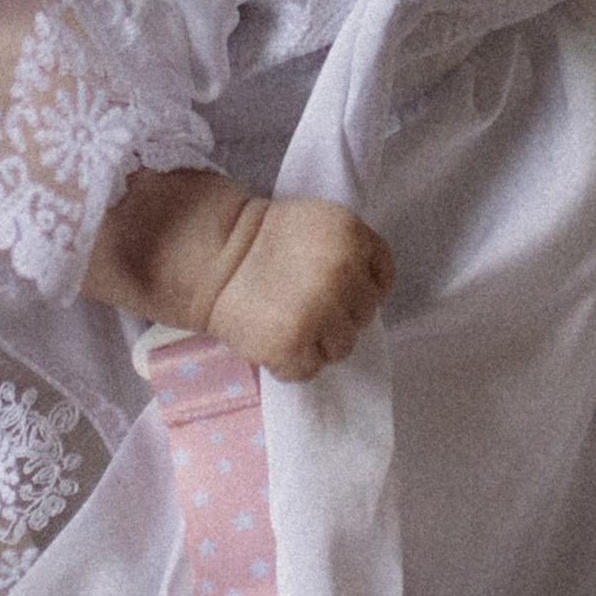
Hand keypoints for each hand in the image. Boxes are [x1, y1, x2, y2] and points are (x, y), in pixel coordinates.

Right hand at [88, 169, 394, 381]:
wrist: (213, 260)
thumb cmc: (266, 242)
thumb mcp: (321, 225)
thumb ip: (351, 252)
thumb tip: (366, 295)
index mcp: (352, 237)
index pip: (382, 279)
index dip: (362, 288)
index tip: (339, 291)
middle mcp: (342, 274)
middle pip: (365, 315)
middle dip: (340, 315)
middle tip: (306, 305)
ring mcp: (318, 312)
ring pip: (343, 347)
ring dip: (319, 342)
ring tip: (290, 323)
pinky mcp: (290, 345)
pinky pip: (310, 369)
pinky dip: (292, 363)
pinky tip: (275, 340)